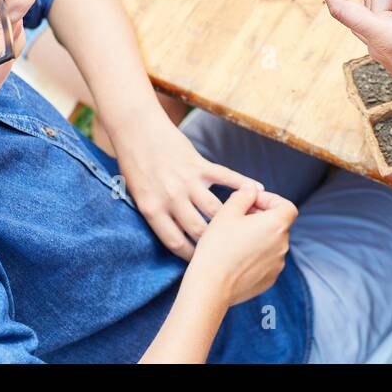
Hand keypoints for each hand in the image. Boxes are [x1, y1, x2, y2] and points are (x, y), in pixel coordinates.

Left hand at [114, 113, 264, 259]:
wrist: (136, 129)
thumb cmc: (133, 164)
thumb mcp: (137, 195)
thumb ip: (157, 214)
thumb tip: (178, 234)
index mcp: (152, 209)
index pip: (176, 243)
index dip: (191, 256)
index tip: (202, 262)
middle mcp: (171, 198)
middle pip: (199, 230)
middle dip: (215, 244)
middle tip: (228, 251)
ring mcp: (188, 181)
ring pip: (216, 209)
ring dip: (233, 219)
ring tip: (246, 227)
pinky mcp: (200, 164)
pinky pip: (226, 177)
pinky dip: (243, 183)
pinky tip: (258, 190)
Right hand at [187, 184, 296, 305]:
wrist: (210, 287)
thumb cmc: (217, 246)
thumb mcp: (227, 212)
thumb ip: (243, 195)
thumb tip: (252, 188)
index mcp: (277, 225)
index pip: (286, 206)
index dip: (270, 200)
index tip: (251, 202)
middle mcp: (283, 245)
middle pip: (278, 224)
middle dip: (261, 217)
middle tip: (237, 218)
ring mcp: (278, 264)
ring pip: (271, 243)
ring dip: (258, 236)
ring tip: (234, 239)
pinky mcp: (269, 280)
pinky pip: (267, 261)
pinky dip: (256, 255)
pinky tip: (236, 257)